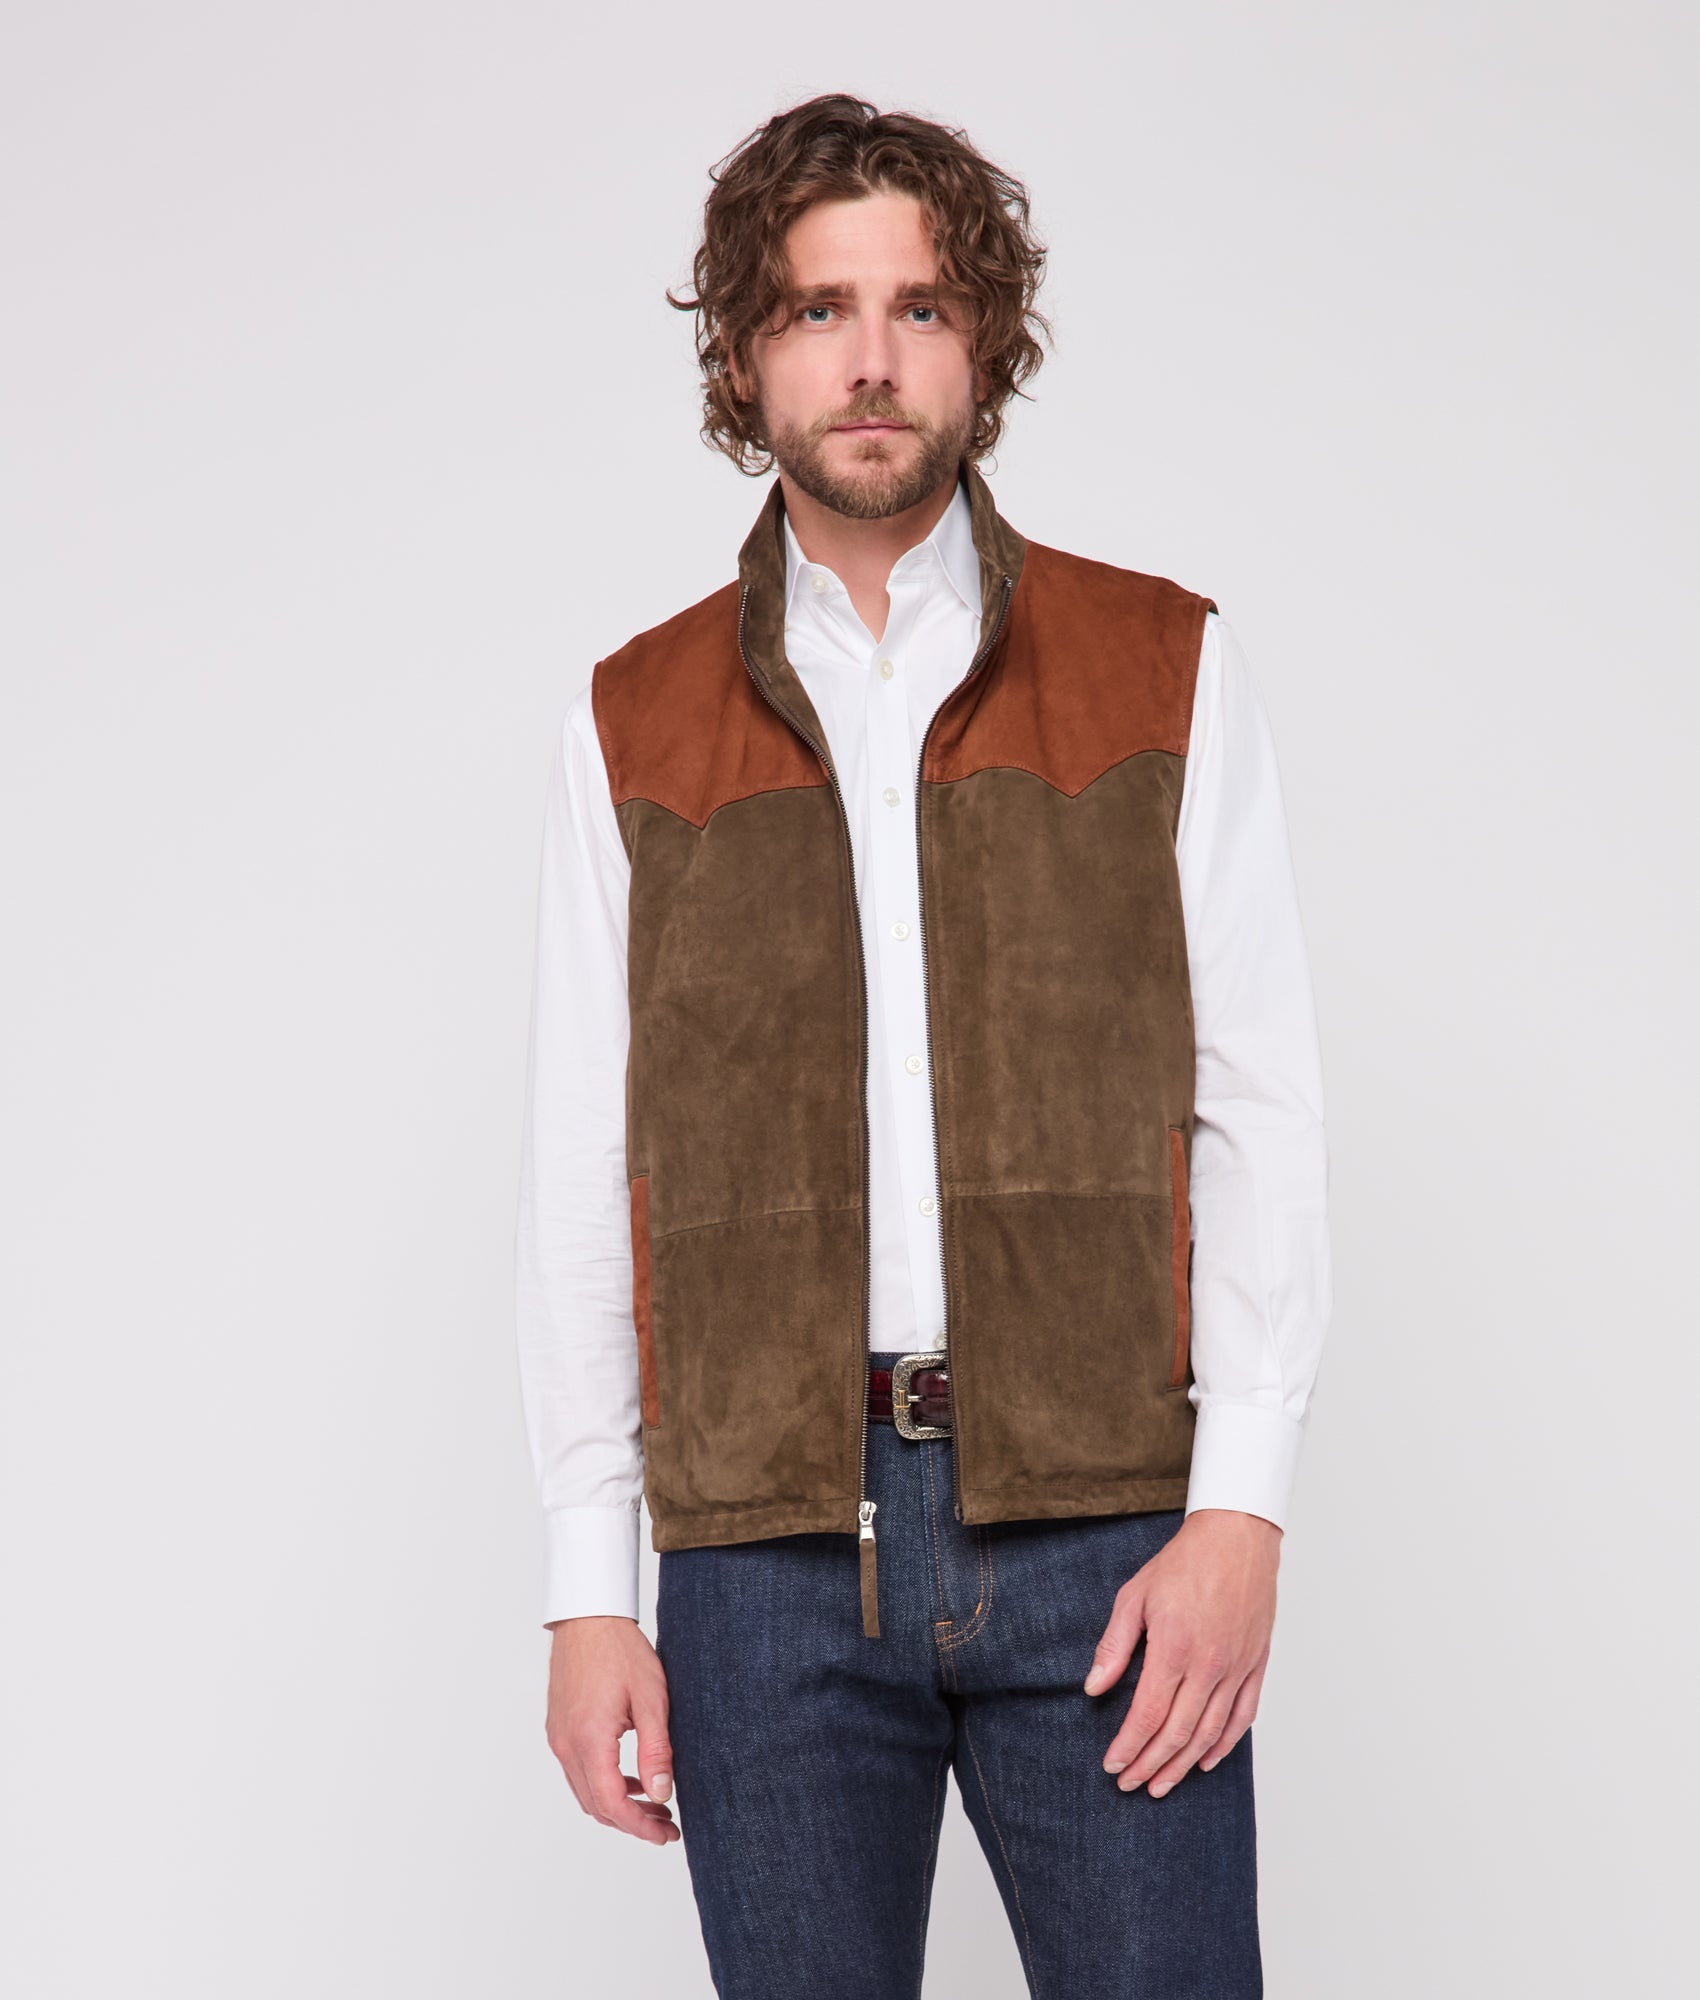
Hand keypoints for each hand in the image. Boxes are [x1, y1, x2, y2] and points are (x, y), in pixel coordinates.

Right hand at [545, 1614, 679, 1844]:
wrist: (588, 1617)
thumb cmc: (621, 1650)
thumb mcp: (651, 1699)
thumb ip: (656, 1750)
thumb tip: (661, 1793)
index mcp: (590, 1739)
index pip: (612, 1804)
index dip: (640, 1827)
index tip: (666, 1834)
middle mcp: (567, 1745)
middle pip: (596, 1806)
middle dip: (632, 1822)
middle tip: (667, 1823)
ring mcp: (559, 1737)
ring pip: (586, 1792)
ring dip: (618, 1805)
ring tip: (655, 1802)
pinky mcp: (559, 1728)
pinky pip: (579, 1771)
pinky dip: (604, 1784)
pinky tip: (631, 1777)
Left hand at [1084, 1508, 1279, 1796]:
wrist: (1236, 1536)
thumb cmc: (1184, 1562)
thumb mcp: (1135, 1596)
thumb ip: (1114, 1646)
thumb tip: (1094, 1687)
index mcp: (1175, 1647)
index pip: (1148, 1714)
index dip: (1129, 1746)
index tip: (1113, 1765)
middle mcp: (1209, 1665)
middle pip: (1178, 1733)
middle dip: (1151, 1764)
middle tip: (1131, 1784)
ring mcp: (1236, 1667)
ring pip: (1210, 1732)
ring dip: (1184, 1765)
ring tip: (1162, 1784)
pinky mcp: (1256, 1664)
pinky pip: (1243, 1716)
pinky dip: (1225, 1744)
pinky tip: (1206, 1760)